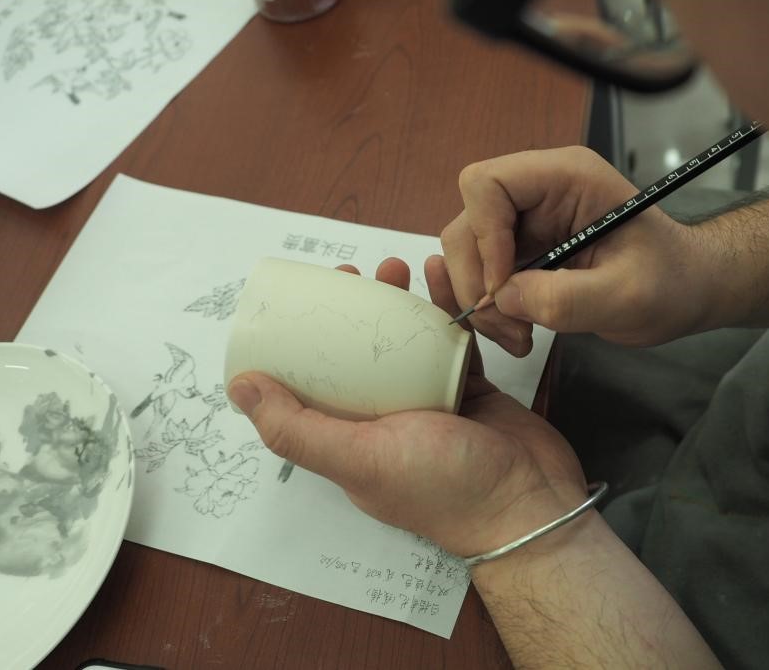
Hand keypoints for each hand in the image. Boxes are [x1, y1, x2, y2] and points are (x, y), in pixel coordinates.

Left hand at [227, 257, 586, 556]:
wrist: (530, 502)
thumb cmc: (444, 486)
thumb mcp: (360, 458)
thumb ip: (298, 428)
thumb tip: (239, 387)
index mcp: (353, 438)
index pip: (316, 383)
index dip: (306, 339)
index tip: (310, 298)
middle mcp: (387, 419)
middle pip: (362, 354)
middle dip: (356, 310)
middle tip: (360, 275)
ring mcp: (432, 402)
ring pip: (408, 342)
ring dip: (401, 302)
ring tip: (402, 266)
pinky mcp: (471, 388)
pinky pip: (452, 341)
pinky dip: (448, 310)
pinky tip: (444, 279)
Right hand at [441, 146, 715, 353]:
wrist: (686, 291)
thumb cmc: (672, 282)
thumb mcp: (628, 296)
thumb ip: (566, 298)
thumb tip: (502, 299)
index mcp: (566, 177)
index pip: (488, 184)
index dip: (484, 236)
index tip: (504, 288)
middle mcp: (538, 192)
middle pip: (467, 222)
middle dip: (476, 280)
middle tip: (509, 326)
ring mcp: (525, 222)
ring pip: (466, 253)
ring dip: (479, 301)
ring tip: (517, 336)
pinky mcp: (520, 251)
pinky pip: (479, 274)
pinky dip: (487, 308)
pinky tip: (515, 330)